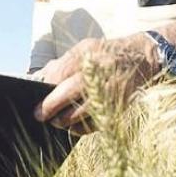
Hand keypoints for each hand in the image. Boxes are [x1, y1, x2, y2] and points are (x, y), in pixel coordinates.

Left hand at [33, 35, 158, 133]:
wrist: (141, 58)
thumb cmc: (104, 54)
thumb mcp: (84, 49)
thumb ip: (62, 63)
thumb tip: (39, 79)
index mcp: (89, 53)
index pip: (62, 71)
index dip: (47, 86)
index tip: (35, 96)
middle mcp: (101, 70)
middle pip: (72, 90)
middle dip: (52, 105)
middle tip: (39, 115)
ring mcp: (112, 88)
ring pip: (84, 110)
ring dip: (65, 119)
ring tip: (55, 121)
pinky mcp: (119, 104)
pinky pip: (97, 122)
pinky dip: (82, 128)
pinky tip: (72, 127)